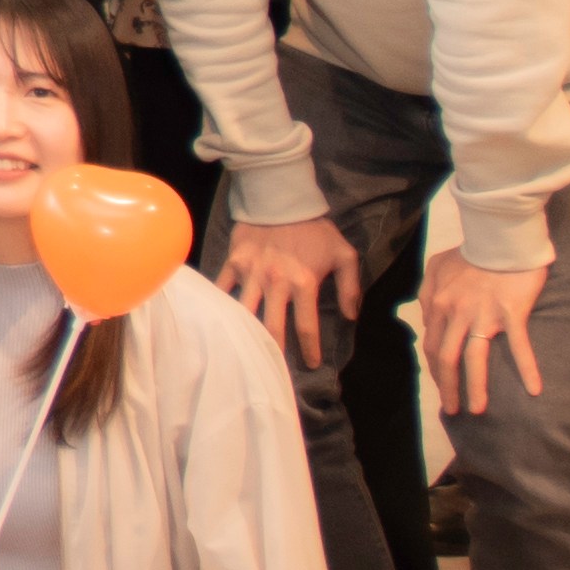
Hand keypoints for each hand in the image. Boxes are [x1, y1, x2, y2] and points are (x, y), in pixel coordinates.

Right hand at [219, 213, 360, 365]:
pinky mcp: (234, 264)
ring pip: (245, 314)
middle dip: (275, 353)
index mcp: (304, 283)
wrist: (281, 199)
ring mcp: (251, 274)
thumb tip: (351, 317)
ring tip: (246, 355)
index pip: (306, 327)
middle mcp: (276, 283)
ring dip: (246, 336)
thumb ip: (350, 287)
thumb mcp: (344, 254)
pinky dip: (220, 307)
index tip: (312, 364)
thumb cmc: (315, 229)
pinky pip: (223, 289)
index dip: (309, 350)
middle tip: (276, 370)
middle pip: (272, 328)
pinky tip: (218, 324)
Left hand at [416, 251, 552, 414]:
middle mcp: (456, 311)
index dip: (436, 369)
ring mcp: (484, 313)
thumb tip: (425, 316)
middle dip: (448, 388)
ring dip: (475, 388)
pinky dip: (527, 369)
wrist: (502, 233)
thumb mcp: (437, 265)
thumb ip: (428, 290)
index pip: (433, 345)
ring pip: (474, 359)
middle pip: (447, 358)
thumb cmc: (472, 249)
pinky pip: (519, 345)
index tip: (443, 385)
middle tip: (452, 410)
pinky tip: (534, 390)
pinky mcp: (511, 311)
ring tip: (478, 410)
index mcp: (439, 302)